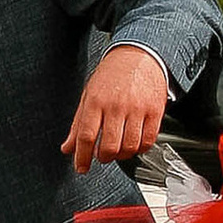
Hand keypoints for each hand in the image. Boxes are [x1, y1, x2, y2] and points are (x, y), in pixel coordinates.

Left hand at [63, 42, 168, 171]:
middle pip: (109, 146)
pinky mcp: (155, 111)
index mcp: (96, 101)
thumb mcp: (89, 95)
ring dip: (122, 156)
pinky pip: (148, 141)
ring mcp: (137, 108)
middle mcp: (116, 105)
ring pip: (129, 147)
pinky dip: (140, 149)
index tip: (81, 168)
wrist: (139, 55)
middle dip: (103, 158)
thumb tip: (67, 148)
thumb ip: (78, 124)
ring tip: (118, 150)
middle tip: (102, 156)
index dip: (82, 157)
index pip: (86, 136)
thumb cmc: (112, 75)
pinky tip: (134, 144)